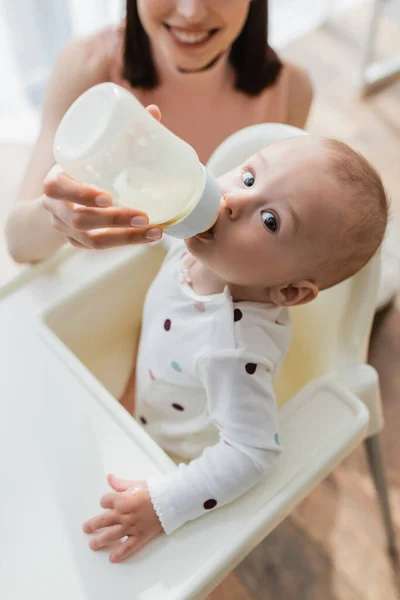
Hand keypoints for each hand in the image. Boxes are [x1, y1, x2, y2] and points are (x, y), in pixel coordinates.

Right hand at [42, 105, 162, 249]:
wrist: (58, 196)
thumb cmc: (81, 167)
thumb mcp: (92, 151)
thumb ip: (121, 134)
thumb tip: (153, 111)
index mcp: (54, 180)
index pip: (58, 188)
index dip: (82, 194)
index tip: (109, 196)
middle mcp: (55, 208)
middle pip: (80, 219)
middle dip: (114, 220)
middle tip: (144, 215)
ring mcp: (65, 229)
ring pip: (93, 240)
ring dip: (126, 237)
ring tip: (155, 231)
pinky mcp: (77, 243)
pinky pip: (100, 248)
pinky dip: (127, 243)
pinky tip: (149, 236)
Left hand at [83, 474, 161, 562]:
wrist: (171, 500)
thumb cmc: (154, 490)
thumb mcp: (135, 483)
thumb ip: (120, 483)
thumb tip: (109, 477)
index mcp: (122, 500)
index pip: (105, 501)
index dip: (105, 501)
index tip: (106, 503)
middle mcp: (124, 514)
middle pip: (103, 520)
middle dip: (93, 525)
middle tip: (86, 528)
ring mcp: (131, 526)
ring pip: (111, 535)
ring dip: (100, 541)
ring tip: (92, 545)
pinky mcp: (140, 535)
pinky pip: (128, 547)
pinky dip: (120, 553)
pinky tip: (112, 558)